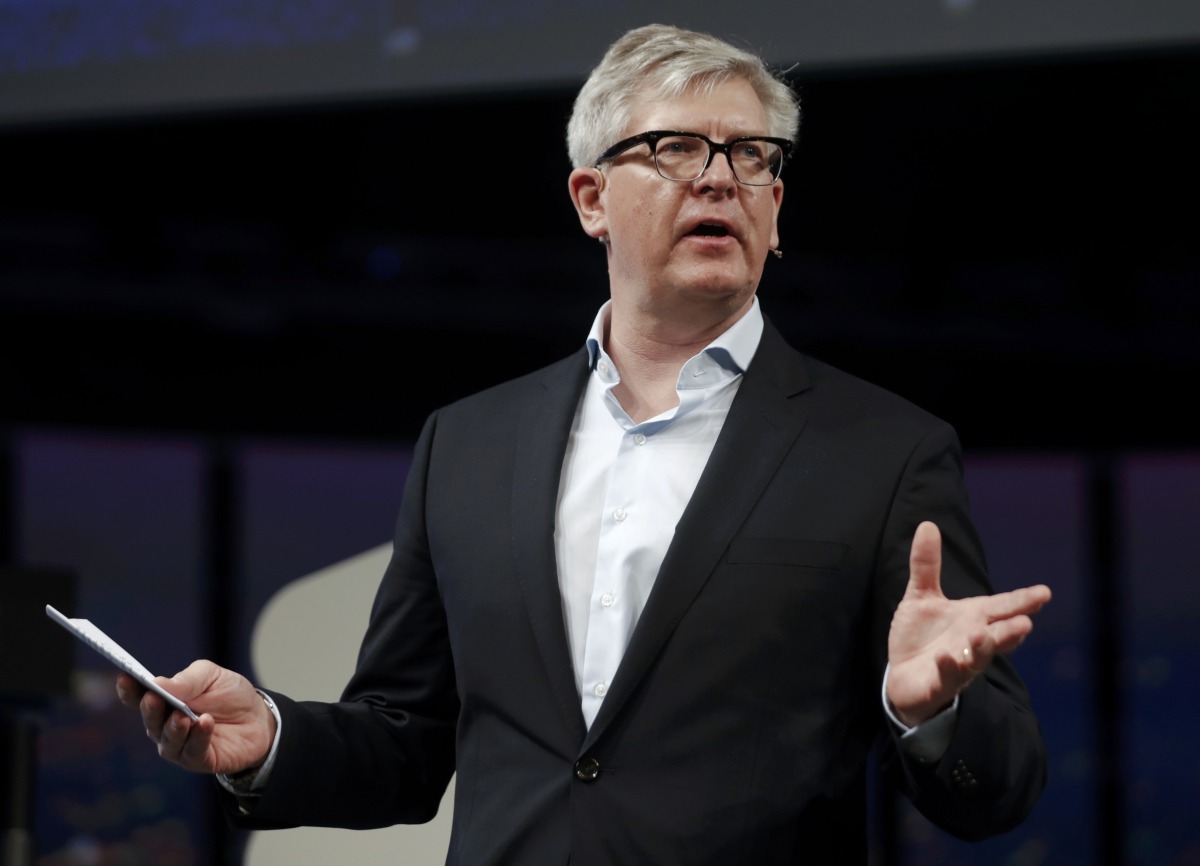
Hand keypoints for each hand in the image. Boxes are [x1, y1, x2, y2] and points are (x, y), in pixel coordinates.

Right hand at [116, 660, 276, 774]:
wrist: (260, 719)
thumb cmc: (230, 695)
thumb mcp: (212, 676)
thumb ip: (187, 679)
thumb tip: (158, 682)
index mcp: (165, 702)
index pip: (139, 698)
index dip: (130, 689)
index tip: (125, 677)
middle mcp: (166, 726)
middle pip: (151, 721)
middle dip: (150, 709)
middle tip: (154, 698)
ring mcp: (181, 745)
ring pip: (168, 741)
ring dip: (174, 728)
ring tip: (183, 716)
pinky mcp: (199, 760)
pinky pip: (193, 751)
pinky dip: (198, 736)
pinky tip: (206, 723)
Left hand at [886, 521, 1050, 726]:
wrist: (903, 677)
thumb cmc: (921, 637)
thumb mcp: (921, 597)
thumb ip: (926, 565)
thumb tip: (927, 524)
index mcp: (973, 618)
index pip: (1001, 607)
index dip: (1022, 601)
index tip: (1044, 592)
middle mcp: (971, 642)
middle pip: (997, 636)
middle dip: (1010, 631)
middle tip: (1025, 623)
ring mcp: (958, 665)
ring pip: (977, 659)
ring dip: (982, 649)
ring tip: (982, 637)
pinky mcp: (938, 684)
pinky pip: (947, 677)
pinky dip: (948, 669)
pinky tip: (946, 659)